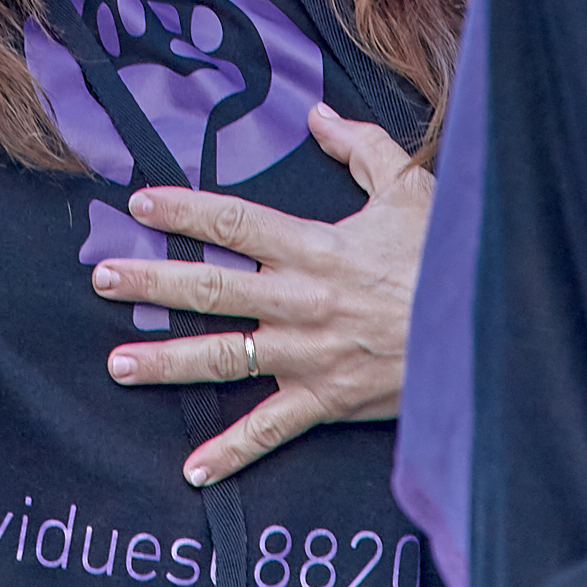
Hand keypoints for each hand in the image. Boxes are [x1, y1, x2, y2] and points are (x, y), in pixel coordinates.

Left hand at [95, 103, 428, 485]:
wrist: (486, 335)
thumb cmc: (446, 259)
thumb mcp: (410, 190)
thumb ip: (361, 148)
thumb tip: (319, 115)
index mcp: (314, 247)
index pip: (234, 222)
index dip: (183, 210)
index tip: (139, 203)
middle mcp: (300, 301)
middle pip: (210, 288)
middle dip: (150, 283)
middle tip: (101, 278)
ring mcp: (307, 355)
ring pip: (222, 358)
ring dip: (166, 362)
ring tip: (117, 364)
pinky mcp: (325, 400)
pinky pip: (269, 430)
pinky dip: (231, 453)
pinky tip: (192, 470)